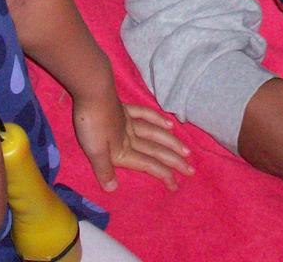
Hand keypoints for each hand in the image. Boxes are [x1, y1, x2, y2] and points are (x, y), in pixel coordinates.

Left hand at [72, 91, 192, 191]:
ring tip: (185, 150)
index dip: (163, 175)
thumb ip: (104, 170)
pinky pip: (144, 114)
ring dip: (170, 142)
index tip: (177, 185)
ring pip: (154, 133)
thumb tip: (113, 190)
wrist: (92, 91)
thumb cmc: (91, 123)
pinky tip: (168, 123)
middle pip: (156, 150)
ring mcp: (128, 121)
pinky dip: (157, 119)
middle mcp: (130, 137)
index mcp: (123, 150)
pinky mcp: (123, 108)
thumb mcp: (93, 151)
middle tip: (191, 169)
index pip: (148, 164)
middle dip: (174, 161)